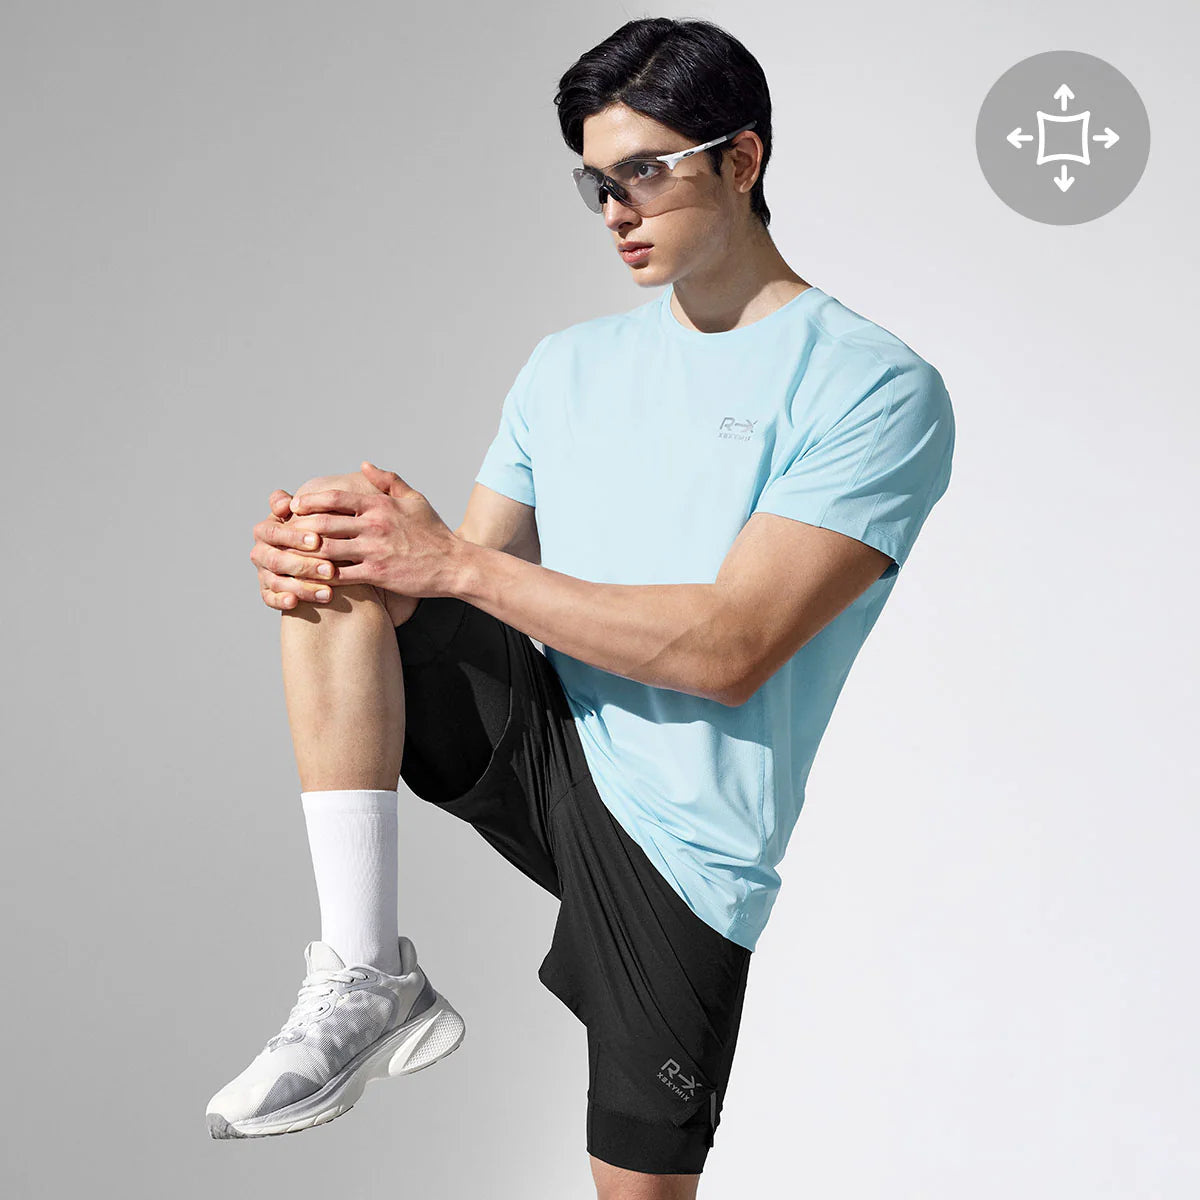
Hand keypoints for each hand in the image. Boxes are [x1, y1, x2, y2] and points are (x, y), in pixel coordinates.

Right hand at [251, 486, 342, 610]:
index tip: (318, 541)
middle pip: (275, 560)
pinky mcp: (268, 591)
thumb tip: (286, 503)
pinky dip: (281, 600)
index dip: (293, 536)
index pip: (274, 532)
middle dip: (303, 565)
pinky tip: (295, 602)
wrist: (317, 552)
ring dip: (302, 588)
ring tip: (328, 593)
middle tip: (330, 570)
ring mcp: (263, 572)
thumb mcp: (309, 515)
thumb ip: (301, 507)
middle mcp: (260, 551)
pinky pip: (270, 598)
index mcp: (265, 530)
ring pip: (277, 582)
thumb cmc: (313, 529)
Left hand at [285, 461, 462, 598]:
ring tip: (288, 555)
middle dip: (299, 527)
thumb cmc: (434, 532)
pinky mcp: (377, 573)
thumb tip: (363, 466)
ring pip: (327, 550)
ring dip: (305, 553)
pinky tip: (310, 578)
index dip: (309, 501)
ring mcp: (374, 550)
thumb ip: (388, 480)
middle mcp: (374, 525)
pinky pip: (341, 575)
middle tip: (283, 532)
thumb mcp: (414, 499)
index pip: (334, 498)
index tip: (294, 507)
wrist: (454, 564)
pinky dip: (322, 577)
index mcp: (379, 505)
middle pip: (324, 523)